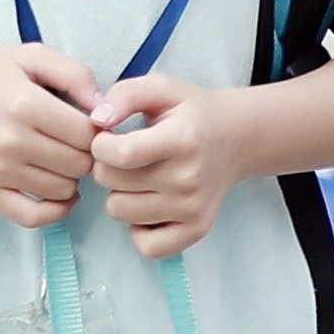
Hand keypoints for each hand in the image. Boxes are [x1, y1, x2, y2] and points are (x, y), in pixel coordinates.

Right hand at [0, 42, 104, 227]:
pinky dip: (55, 210)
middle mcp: (11, 141)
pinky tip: (60, 192)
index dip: (97, 131)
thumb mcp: (31, 56)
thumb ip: (75, 74)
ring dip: (71, 177)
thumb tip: (105, 109)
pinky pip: (33, 217)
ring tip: (60, 158)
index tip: (88, 124)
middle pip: (80, 164)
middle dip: (86, 153)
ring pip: (64, 189)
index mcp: (26, 105)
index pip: (88, 135)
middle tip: (74, 141)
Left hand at [86, 74, 253, 258]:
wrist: (237, 139)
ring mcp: (194, 208)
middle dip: (107, 166)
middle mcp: (190, 178)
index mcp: (182, 139)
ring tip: (140, 177)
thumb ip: (124, 94)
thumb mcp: (161, 88)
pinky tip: (149, 204)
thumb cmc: (191, 114)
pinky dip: (139, 228)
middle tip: (127, 156)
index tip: (108, 137)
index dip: (100, 145)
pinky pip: (145, 245)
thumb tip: (96, 119)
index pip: (120, 154)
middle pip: (110, 182)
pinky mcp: (196, 230)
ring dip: (120, 193)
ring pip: (118, 211)